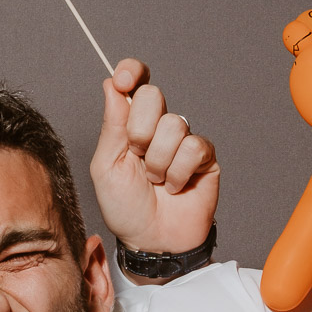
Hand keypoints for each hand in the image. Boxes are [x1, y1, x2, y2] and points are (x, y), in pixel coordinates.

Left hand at [93, 59, 218, 271]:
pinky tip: (175, 188)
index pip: (135, 80)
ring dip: (158, 162)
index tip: (123, 80)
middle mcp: (158, 126)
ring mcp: (183, 140)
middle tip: (137, 157)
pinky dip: (178, 173)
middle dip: (139, 131)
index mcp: (131, 123)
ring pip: (173, 125)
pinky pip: (194, 148)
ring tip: (156, 182)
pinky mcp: (205, 157)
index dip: (131, 71)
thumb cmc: (124, 207)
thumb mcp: (106, 166)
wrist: (150, 240)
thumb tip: (111, 84)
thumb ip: (111, 124)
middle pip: (153, 95)